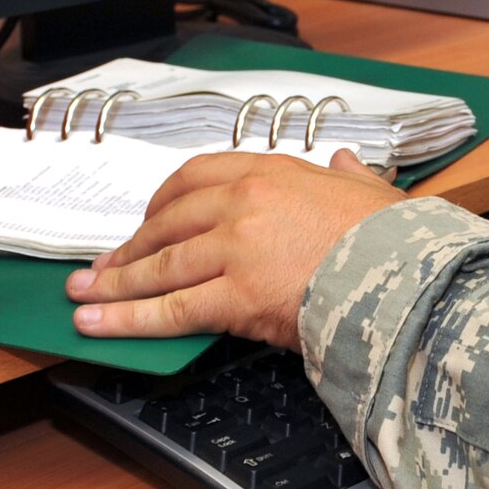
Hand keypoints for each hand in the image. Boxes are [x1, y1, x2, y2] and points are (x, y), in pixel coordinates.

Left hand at [65, 148, 403, 349]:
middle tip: (102, 266)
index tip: (146, 220)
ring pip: (160, 266)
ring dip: (116, 284)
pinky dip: (127, 319)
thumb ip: (348, 174)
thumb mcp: (371, 189)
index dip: (161, 202)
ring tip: (84, 297)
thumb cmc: (393, 237)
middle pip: (168, 222)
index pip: (196, 176)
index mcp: (272, 171)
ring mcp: (236, 247)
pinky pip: (171, 310)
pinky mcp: (236, 295)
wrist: (405, 273)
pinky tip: (98, 326)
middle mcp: (245, 202)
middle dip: (129, 247)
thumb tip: (345, 162)